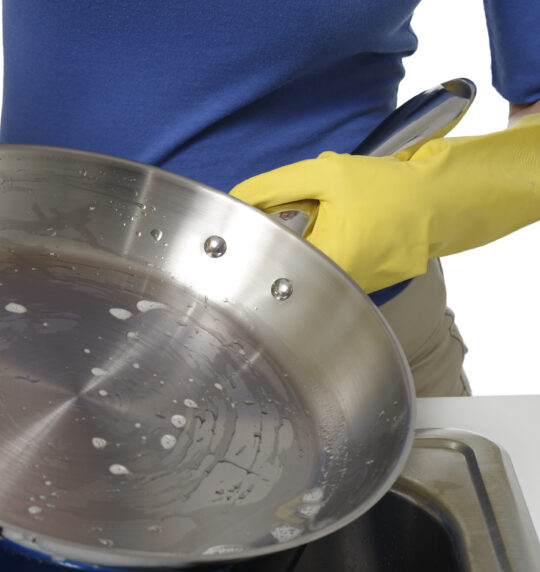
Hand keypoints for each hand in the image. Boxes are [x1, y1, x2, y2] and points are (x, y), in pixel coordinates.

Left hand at [230, 115, 539, 293]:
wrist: (441, 201)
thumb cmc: (392, 189)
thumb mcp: (325, 175)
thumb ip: (273, 186)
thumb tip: (237, 199)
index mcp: (326, 265)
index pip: (268, 253)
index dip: (258, 229)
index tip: (257, 214)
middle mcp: (338, 288)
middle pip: (285, 258)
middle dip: (287, 229)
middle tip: (307, 208)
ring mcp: (350, 290)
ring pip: (306, 260)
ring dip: (306, 235)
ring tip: (330, 214)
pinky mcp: (359, 284)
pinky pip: (326, 261)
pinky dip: (325, 240)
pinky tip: (342, 223)